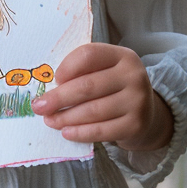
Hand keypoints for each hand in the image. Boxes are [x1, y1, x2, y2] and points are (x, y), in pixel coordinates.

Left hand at [30, 43, 172, 151]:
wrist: (147, 112)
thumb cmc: (115, 87)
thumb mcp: (106, 70)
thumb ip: (83, 71)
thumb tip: (50, 86)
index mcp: (123, 55)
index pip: (89, 55)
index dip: (68, 66)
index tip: (54, 79)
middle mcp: (133, 75)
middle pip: (87, 86)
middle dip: (59, 98)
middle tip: (39, 106)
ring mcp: (137, 101)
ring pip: (92, 110)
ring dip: (66, 117)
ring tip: (50, 120)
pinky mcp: (135, 125)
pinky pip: (101, 131)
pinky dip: (80, 133)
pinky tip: (66, 132)